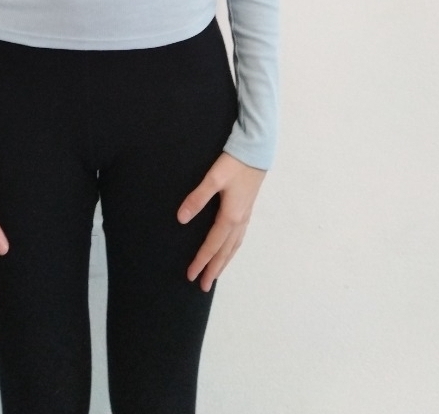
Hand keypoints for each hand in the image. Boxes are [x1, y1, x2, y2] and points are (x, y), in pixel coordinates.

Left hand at [177, 153, 265, 291]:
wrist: (257, 151)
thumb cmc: (234, 164)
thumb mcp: (213, 178)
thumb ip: (197, 198)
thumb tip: (181, 218)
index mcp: (230, 216)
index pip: (212, 245)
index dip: (201, 261)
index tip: (191, 275)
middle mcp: (240, 221)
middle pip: (225, 252)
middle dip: (213, 269)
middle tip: (203, 286)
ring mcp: (246, 216)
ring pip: (234, 247)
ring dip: (224, 262)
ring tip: (215, 274)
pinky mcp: (248, 210)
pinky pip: (239, 238)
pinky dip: (232, 250)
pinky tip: (229, 250)